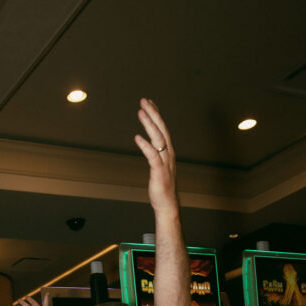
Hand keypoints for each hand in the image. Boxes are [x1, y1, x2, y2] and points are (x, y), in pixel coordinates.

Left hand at [134, 98, 177, 213]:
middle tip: (144, 101)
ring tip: (140, 112)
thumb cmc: (162, 187)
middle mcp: (168, 154)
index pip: (163, 128)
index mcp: (168, 151)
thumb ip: (155, 154)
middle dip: (153, 114)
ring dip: (149, 124)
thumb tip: (149, 145)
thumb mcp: (159, 167)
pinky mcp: (159, 172)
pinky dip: (145, 146)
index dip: (156, 115)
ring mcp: (165, 162)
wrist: (167, 204)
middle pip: (162, 129)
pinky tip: (137, 138)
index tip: (149, 102)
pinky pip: (153, 156)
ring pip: (158, 138)